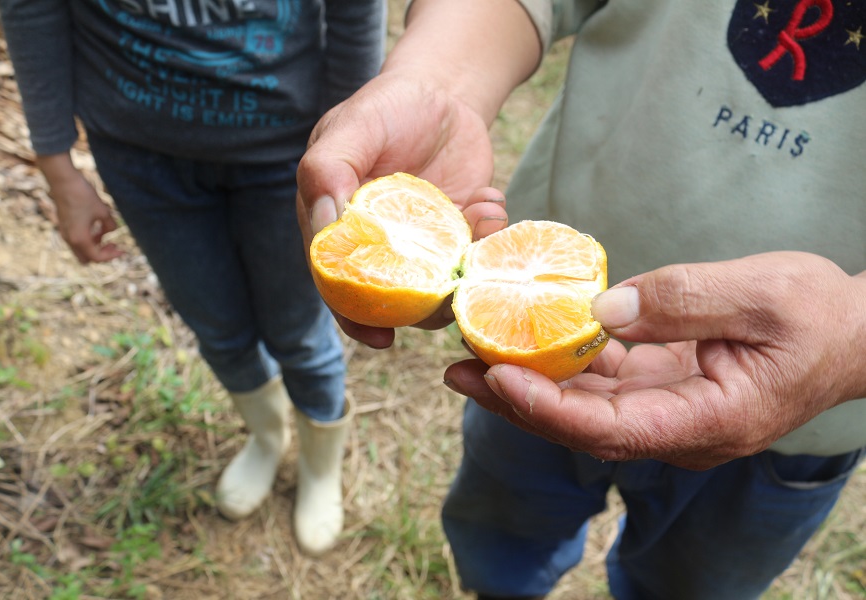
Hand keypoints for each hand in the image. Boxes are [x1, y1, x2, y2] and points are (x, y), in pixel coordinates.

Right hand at [37, 153, 122, 263]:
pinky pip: (76, 241)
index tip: (122, 250)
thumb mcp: (103, 211)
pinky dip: (87, 240)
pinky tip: (96, 227)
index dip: (112, 256)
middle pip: (87, 259)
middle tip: (113, 245)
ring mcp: (65, 233)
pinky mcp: (64, 226)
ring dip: (94, 247)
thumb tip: (111, 232)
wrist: (63, 180)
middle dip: (101, 255)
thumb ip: (110, 226)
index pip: (97, 257)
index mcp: (80, 239)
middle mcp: (70, 239)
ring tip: (106, 234)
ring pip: (81, 250)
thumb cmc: (83, 195)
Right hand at [297, 73, 507, 347]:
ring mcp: (423, 246)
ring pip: (440, 286)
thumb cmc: (386, 108)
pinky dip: (489, 236)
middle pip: (394, 299)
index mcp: (337, 229)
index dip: (354, 317)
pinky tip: (488, 200)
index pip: (339, 283)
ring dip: (465, 264)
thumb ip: (327, 171)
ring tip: (481, 213)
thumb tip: (327, 227)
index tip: (381, 338)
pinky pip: (476, 256)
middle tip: (452, 285)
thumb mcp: (350, 128)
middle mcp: (379, 246)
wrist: (443, 93)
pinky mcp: (459, 236)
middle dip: (426, 301)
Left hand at [444, 252, 865, 469]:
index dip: (547, 408)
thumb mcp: (760, 293)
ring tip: (471, 352)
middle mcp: (677, 426)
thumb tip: (600, 310)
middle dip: (515, 399)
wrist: (848, 333)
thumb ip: (681, 300)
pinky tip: (525, 336)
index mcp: (707, 420)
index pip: (609, 429)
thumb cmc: (816, 314)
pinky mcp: (660, 385)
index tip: (497, 376)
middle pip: (580, 425)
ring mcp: (666, 409)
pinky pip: (600, 381)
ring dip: (528, 381)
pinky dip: (560, 361)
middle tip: (457, 367)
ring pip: (582, 406)